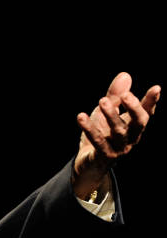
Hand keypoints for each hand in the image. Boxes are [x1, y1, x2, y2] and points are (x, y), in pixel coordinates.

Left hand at [73, 72, 160, 198]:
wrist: (88, 163)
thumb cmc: (101, 134)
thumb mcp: (107, 112)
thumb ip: (115, 96)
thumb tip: (125, 75)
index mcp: (134, 126)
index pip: (146, 113)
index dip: (151, 101)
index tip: (156, 88)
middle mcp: (130, 138)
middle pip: (138, 123)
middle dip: (133, 108)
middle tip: (125, 95)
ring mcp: (118, 148)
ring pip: (119, 131)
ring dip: (111, 115)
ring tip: (102, 100)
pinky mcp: (103, 156)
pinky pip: (97, 141)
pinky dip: (89, 128)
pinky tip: (80, 117)